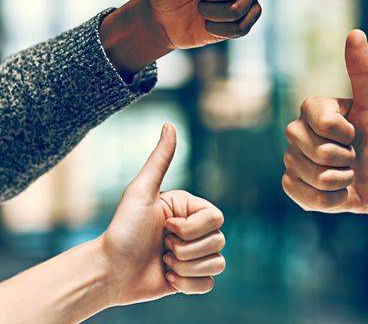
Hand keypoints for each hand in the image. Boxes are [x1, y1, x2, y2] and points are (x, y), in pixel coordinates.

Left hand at [97, 125, 226, 303]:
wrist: (107, 272)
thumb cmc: (121, 231)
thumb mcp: (140, 193)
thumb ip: (159, 160)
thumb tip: (169, 124)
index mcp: (191, 210)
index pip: (216, 219)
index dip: (190, 230)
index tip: (164, 229)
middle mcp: (196, 231)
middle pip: (218, 242)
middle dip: (185, 250)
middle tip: (161, 248)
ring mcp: (194, 256)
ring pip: (216, 264)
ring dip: (185, 268)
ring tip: (163, 263)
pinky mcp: (189, 280)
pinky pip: (208, 284)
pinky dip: (187, 285)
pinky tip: (168, 279)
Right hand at [281, 30, 367, 215]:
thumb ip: (362, 70)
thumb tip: (355, 32)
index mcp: (313, 108)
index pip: (322, 122)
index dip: (345, 132)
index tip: (356, 131)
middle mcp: (296, 132)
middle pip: (314, 151)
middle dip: (344, 157)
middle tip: (353, 153)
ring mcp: (291, 160)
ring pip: (311, 176)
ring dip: (340, 179)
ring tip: (347, 170)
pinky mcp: (291, 187)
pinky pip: (306, 197)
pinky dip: (332, 199)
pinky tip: (339, 190)